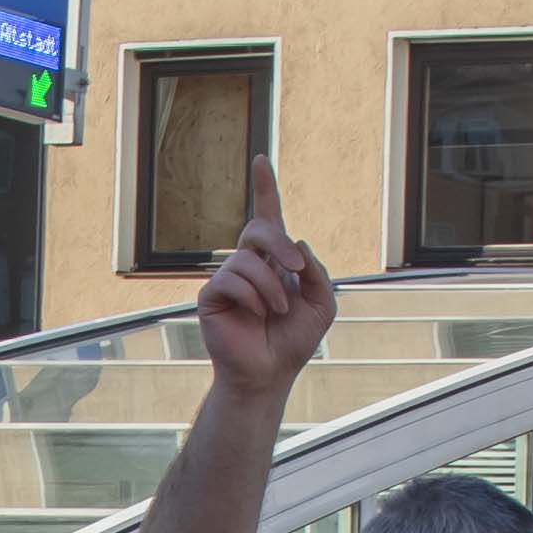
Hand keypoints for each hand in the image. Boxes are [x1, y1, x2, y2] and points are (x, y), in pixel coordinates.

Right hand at [197, 153, 337, 403]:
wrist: (270, 373)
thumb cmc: (295, 340)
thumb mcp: (322, 301)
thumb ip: (316, 269)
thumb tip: (295, 240)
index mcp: (274, 261)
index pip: (268, 216)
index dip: (265, 188)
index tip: (262, 159)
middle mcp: (249, 264)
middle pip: (258, 227)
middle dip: (278, 243)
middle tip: (296, 267)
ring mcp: (228, 279)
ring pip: (246, 259)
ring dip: (271, 286)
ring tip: (276, 311)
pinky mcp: (211, 296)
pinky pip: (230, 280)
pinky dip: (252, 297)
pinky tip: (257, 316)